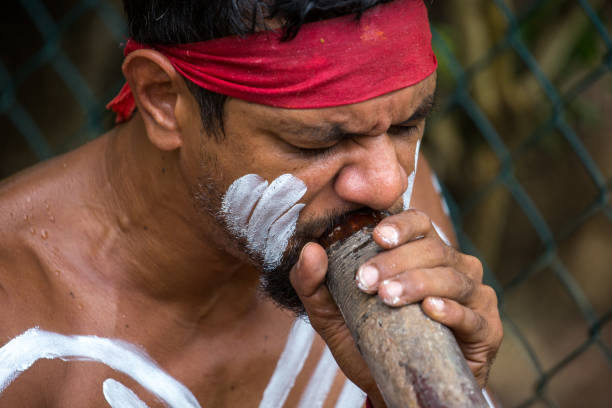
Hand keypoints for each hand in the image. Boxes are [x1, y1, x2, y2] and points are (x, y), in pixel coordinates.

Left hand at [289, 209, 502, 403]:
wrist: (394, 387)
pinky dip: (451, 311)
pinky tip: (430, 311)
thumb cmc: (370, 341)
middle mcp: (453, 267)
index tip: (376, 238)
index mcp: (422, 254)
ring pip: (452, 277)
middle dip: (397, 262)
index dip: (401, 225)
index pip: (419, 224)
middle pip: (433, 249)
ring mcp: (474, 296)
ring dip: (418, 283)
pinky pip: (472, 316)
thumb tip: (310, 250)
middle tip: (366, 281)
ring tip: (388, 297)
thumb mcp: (333, 314)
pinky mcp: (486, 330)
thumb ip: (314, 283)